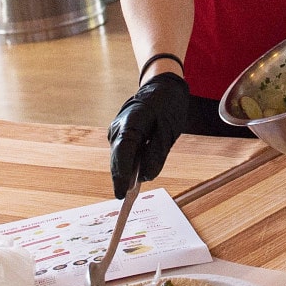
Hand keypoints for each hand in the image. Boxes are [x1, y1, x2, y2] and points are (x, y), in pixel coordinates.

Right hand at [107, 70, 189, 197]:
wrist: (162, 86)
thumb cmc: (167, 106)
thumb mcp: (168, 131)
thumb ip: (156, 154)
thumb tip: (146, 176)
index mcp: (130, 124)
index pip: (122, 155)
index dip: (121, 177)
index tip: (121, 195)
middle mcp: (118, 128)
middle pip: (117, 159)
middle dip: (121, 178)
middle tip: (125, 199)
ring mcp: (117, 130)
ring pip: (119, 157)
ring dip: (125, 172)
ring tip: (130, 191)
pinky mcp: (121, 133)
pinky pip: (123, 153)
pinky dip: (128, 164)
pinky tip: (134, 175)